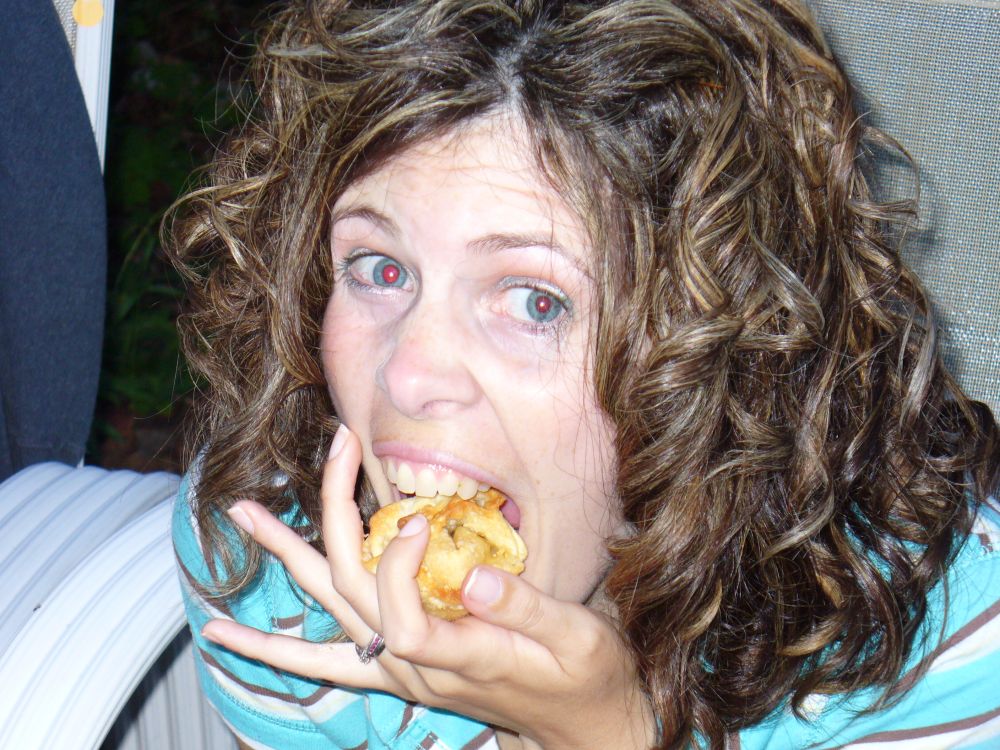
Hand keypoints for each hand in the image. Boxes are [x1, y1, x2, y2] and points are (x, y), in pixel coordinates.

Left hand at [201, 425, 654, 749]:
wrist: (577, 724)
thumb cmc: (584, 675)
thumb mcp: (577, 639)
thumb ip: (527, 609)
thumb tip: (477, 577)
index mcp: (458, 655)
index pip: (399, 614)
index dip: (398, 565)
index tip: (420, 520)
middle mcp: (413, 664)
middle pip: (352, 589)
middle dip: (339, 511)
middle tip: (337, 446)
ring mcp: (398, 667)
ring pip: (329, 608)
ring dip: (286, 557)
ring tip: (245, 514)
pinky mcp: (397, 666)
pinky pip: (326, 659)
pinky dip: (276, 646)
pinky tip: (228, 636)